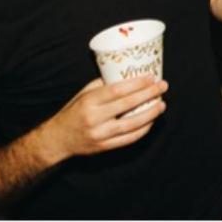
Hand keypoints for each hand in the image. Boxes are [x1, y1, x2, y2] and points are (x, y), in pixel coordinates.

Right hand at [39, 76, 167, 161]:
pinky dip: (143, 130)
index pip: (117, 91)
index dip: (137, 84)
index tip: (151, 77)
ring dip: (150, 113)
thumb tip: (129, 74)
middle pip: (128, 105)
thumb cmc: (75, 110)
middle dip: (149, 94)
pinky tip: (152, 121)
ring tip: (162, 104)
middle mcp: (94, 118)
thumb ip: (105, 85)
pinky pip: (128, 139)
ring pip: (131, 124)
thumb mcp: (84, 93)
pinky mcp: (104, 147)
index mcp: (89, 102)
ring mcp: (100, 134)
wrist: (58, 138)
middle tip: (163, 86)